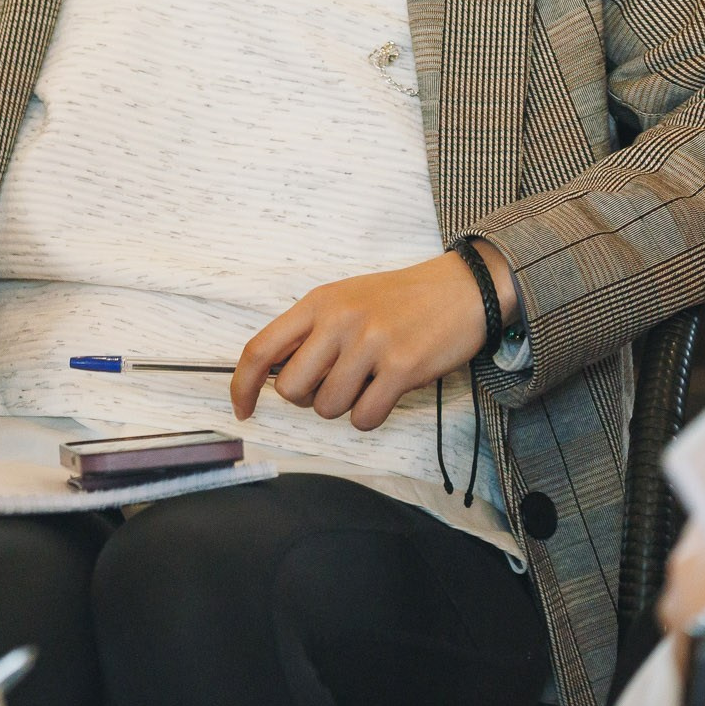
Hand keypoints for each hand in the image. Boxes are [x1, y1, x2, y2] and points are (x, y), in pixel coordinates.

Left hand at [230, 246, 506, 430]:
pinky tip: (386, 393)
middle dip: (307, 399)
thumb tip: (275, 376)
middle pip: (291, 389)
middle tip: (333, 384)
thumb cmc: (400, 300)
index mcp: (319, 303)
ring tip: (369, 381)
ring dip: (344, 406)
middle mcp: (339, 321)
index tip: (243, 409)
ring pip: (327, 407)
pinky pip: (364, 417)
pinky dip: (370, 416)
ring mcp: (370, 343)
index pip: (260, 349)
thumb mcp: (346, 299)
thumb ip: (310, 331)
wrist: (462, 288)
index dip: (243, 386)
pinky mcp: (401, 367)